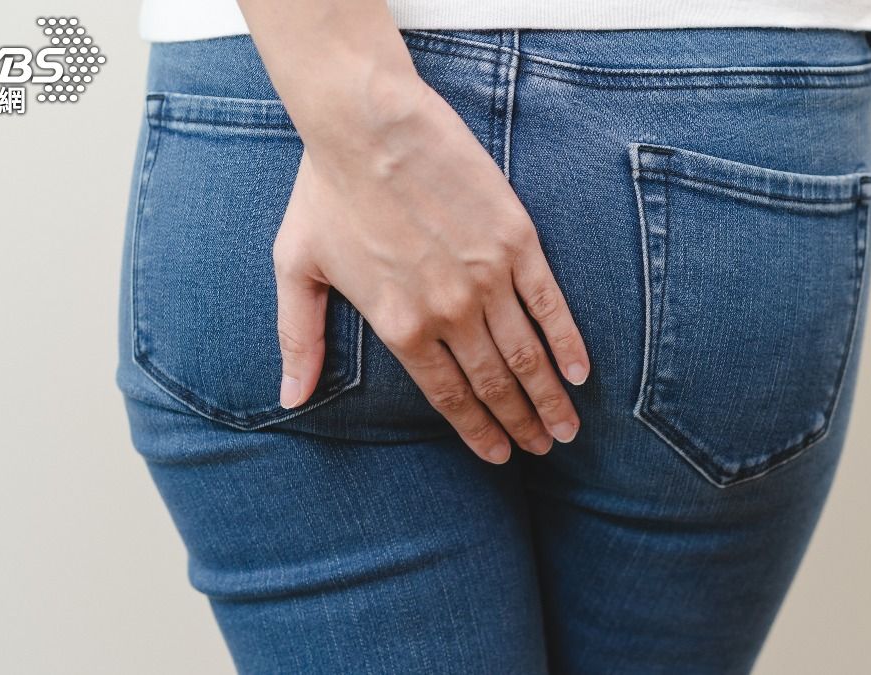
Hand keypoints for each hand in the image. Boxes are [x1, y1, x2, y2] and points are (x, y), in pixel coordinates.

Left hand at [272, 80, 589, 463]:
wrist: (367, 125)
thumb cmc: (325, 192)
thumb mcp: (297, 269)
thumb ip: (299, 339)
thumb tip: (289, 396)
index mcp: (399, 326)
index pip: (448, 396)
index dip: (477, 432)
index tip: (498, 455)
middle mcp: (448, 312)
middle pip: (494, 384)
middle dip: (521, 423)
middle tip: (542, 449)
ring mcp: (487, 278)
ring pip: (527, 354)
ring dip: (549, 397)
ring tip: (567, 428)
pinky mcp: (516, 241)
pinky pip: (549, 303)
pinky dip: (567, 341)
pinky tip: (580, 372)